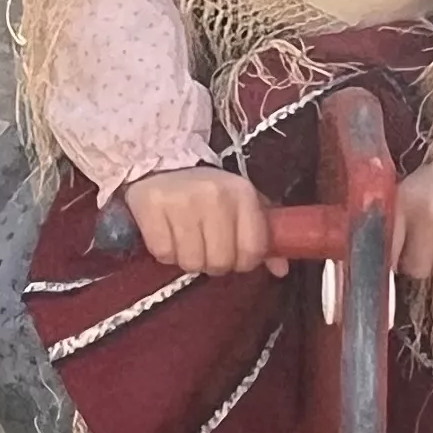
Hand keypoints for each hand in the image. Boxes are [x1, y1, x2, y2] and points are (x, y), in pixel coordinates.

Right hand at [122, 165, 278, 276]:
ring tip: (187, 241)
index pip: (252, 250)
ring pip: (191, 262)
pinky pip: (164, 254)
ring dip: (189, 260)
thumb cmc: (207, 189)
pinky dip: (166, 253)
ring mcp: (181, 202)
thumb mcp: (241, 203)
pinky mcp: (151, 208)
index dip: (244, 262)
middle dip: (214, 263)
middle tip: (207, 249)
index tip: (235, 256)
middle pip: (220, 262)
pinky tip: (169, 235)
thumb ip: (262, 235)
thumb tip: (281, 270)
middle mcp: (214, 196)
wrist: (163, 162)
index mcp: (242, 193)